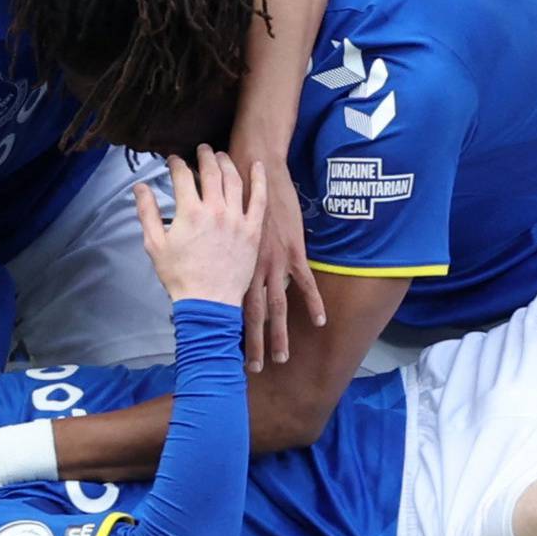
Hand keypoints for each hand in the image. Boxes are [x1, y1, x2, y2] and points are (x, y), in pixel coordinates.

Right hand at [135, 145, 266, 306]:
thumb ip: (147, 212)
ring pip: (234, 180)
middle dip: (204, 155)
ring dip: (227, 163)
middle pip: (211, 171)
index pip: (182, 176)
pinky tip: (257, 165)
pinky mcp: (253, 230)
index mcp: (190, 212)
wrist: (208, 302)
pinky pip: (259, 199)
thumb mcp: (155, 245)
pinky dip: (259, 179)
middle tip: (202, 149)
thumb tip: (140, 187)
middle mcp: (215, 209)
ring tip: (221, 155)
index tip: (174, 160)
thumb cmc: (179, 276)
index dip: (177, 164)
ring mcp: (237, 219)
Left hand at [237, 151, 324, 371]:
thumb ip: (223, 255)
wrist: (253, 167)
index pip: (231, 305)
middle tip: (254, 369)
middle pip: (252, 315)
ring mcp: (274, 261)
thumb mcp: (220, 228)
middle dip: (253, 343)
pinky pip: (305, 283)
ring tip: (281, 358)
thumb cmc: (230, 193)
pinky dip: (312, 303)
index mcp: (234, 264)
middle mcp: (251, 268)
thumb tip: (217, 275)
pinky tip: (319, 322)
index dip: (230, 331)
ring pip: (277, 306)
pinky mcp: (293, 251)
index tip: (227, 352)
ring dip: (279, 334)